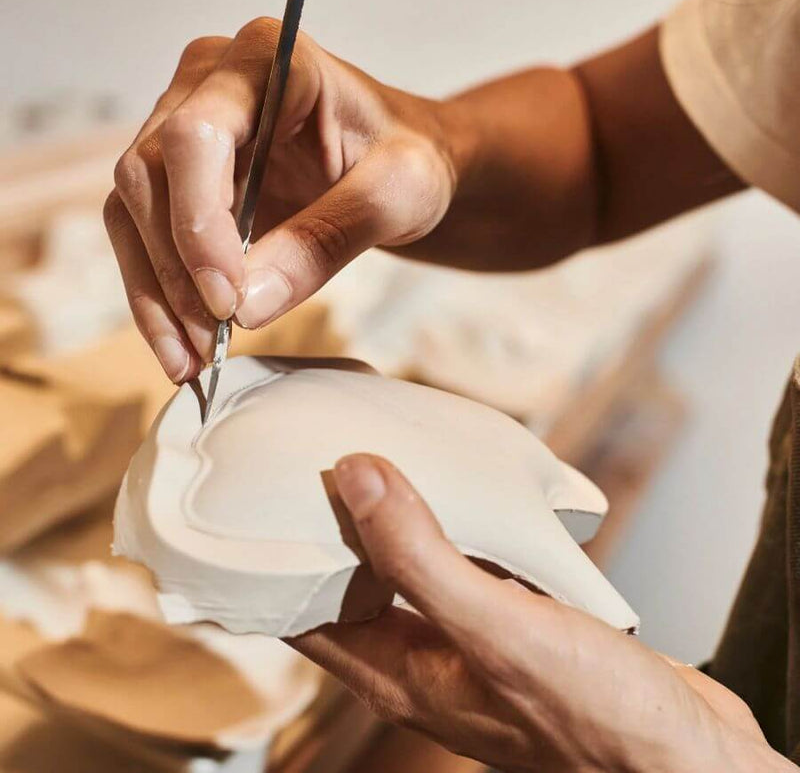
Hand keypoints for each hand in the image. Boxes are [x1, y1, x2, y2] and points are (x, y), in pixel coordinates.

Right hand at [104, 18, 456, 381]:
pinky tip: (182, 344)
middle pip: (151, 176)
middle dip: (175, 273)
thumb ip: (328, 239)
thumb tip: (245, 308)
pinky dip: (160, 295)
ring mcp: (185, 126)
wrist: (399, 165)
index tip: (227, 302)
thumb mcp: (396, 195)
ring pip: (135, 212)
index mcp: (268, 59)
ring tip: (188, 362)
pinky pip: (147, 235)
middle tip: (210, 345)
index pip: (196, 138)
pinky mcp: (181, 177)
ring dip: (156, 295)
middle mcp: (209, 83)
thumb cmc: (407, 161)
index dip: (199, 225)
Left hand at [289, 454, 793, 772]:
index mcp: (399, 673)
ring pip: (410, 571)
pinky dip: (454, 527)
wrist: (687, 757)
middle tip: (322, 459)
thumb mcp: (495, 626)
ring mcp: (471, 641)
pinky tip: (465, 491)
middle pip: (351, 585)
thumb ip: (420, 556)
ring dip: (395, 521)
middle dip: (331, 527)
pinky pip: (464, 565)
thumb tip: (353, 477)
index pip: (302, 614)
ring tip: (385, 459)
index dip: (274, 560)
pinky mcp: (515, 623)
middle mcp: (425, 658)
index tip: (263, 498)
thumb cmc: (594, 715)